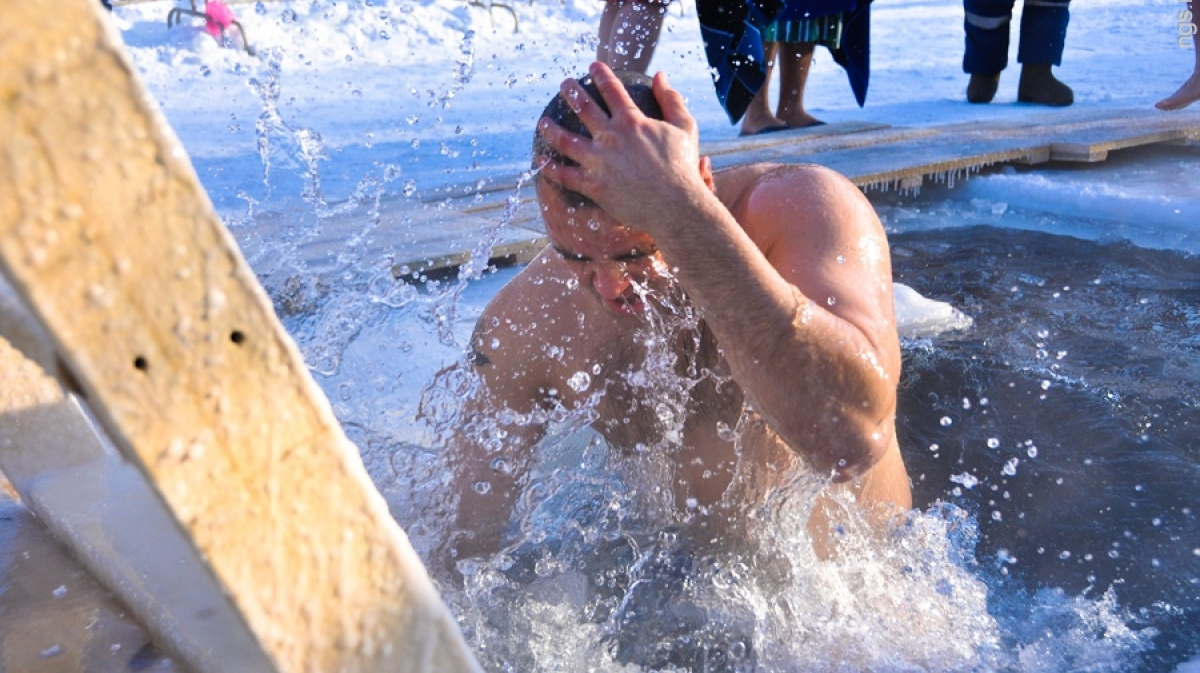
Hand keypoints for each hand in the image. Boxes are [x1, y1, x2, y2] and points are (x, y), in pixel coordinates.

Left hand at [537, 62, 711, 235]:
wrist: (675, 206)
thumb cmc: (683, 167)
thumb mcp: (685, 127)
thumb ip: (672, 98)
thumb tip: (661, 75)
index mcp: (632, 121)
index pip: (612, 90)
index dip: (601, 74)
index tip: (593, 66)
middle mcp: (611, 137)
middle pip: (583, 108)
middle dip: (571, 92)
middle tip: (564, 85)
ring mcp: (599, 162)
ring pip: (565, 140)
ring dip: (551, 129)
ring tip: (543, 122)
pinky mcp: (593, 185)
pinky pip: (565, 175)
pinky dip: (550, 167)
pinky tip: (540, 160)